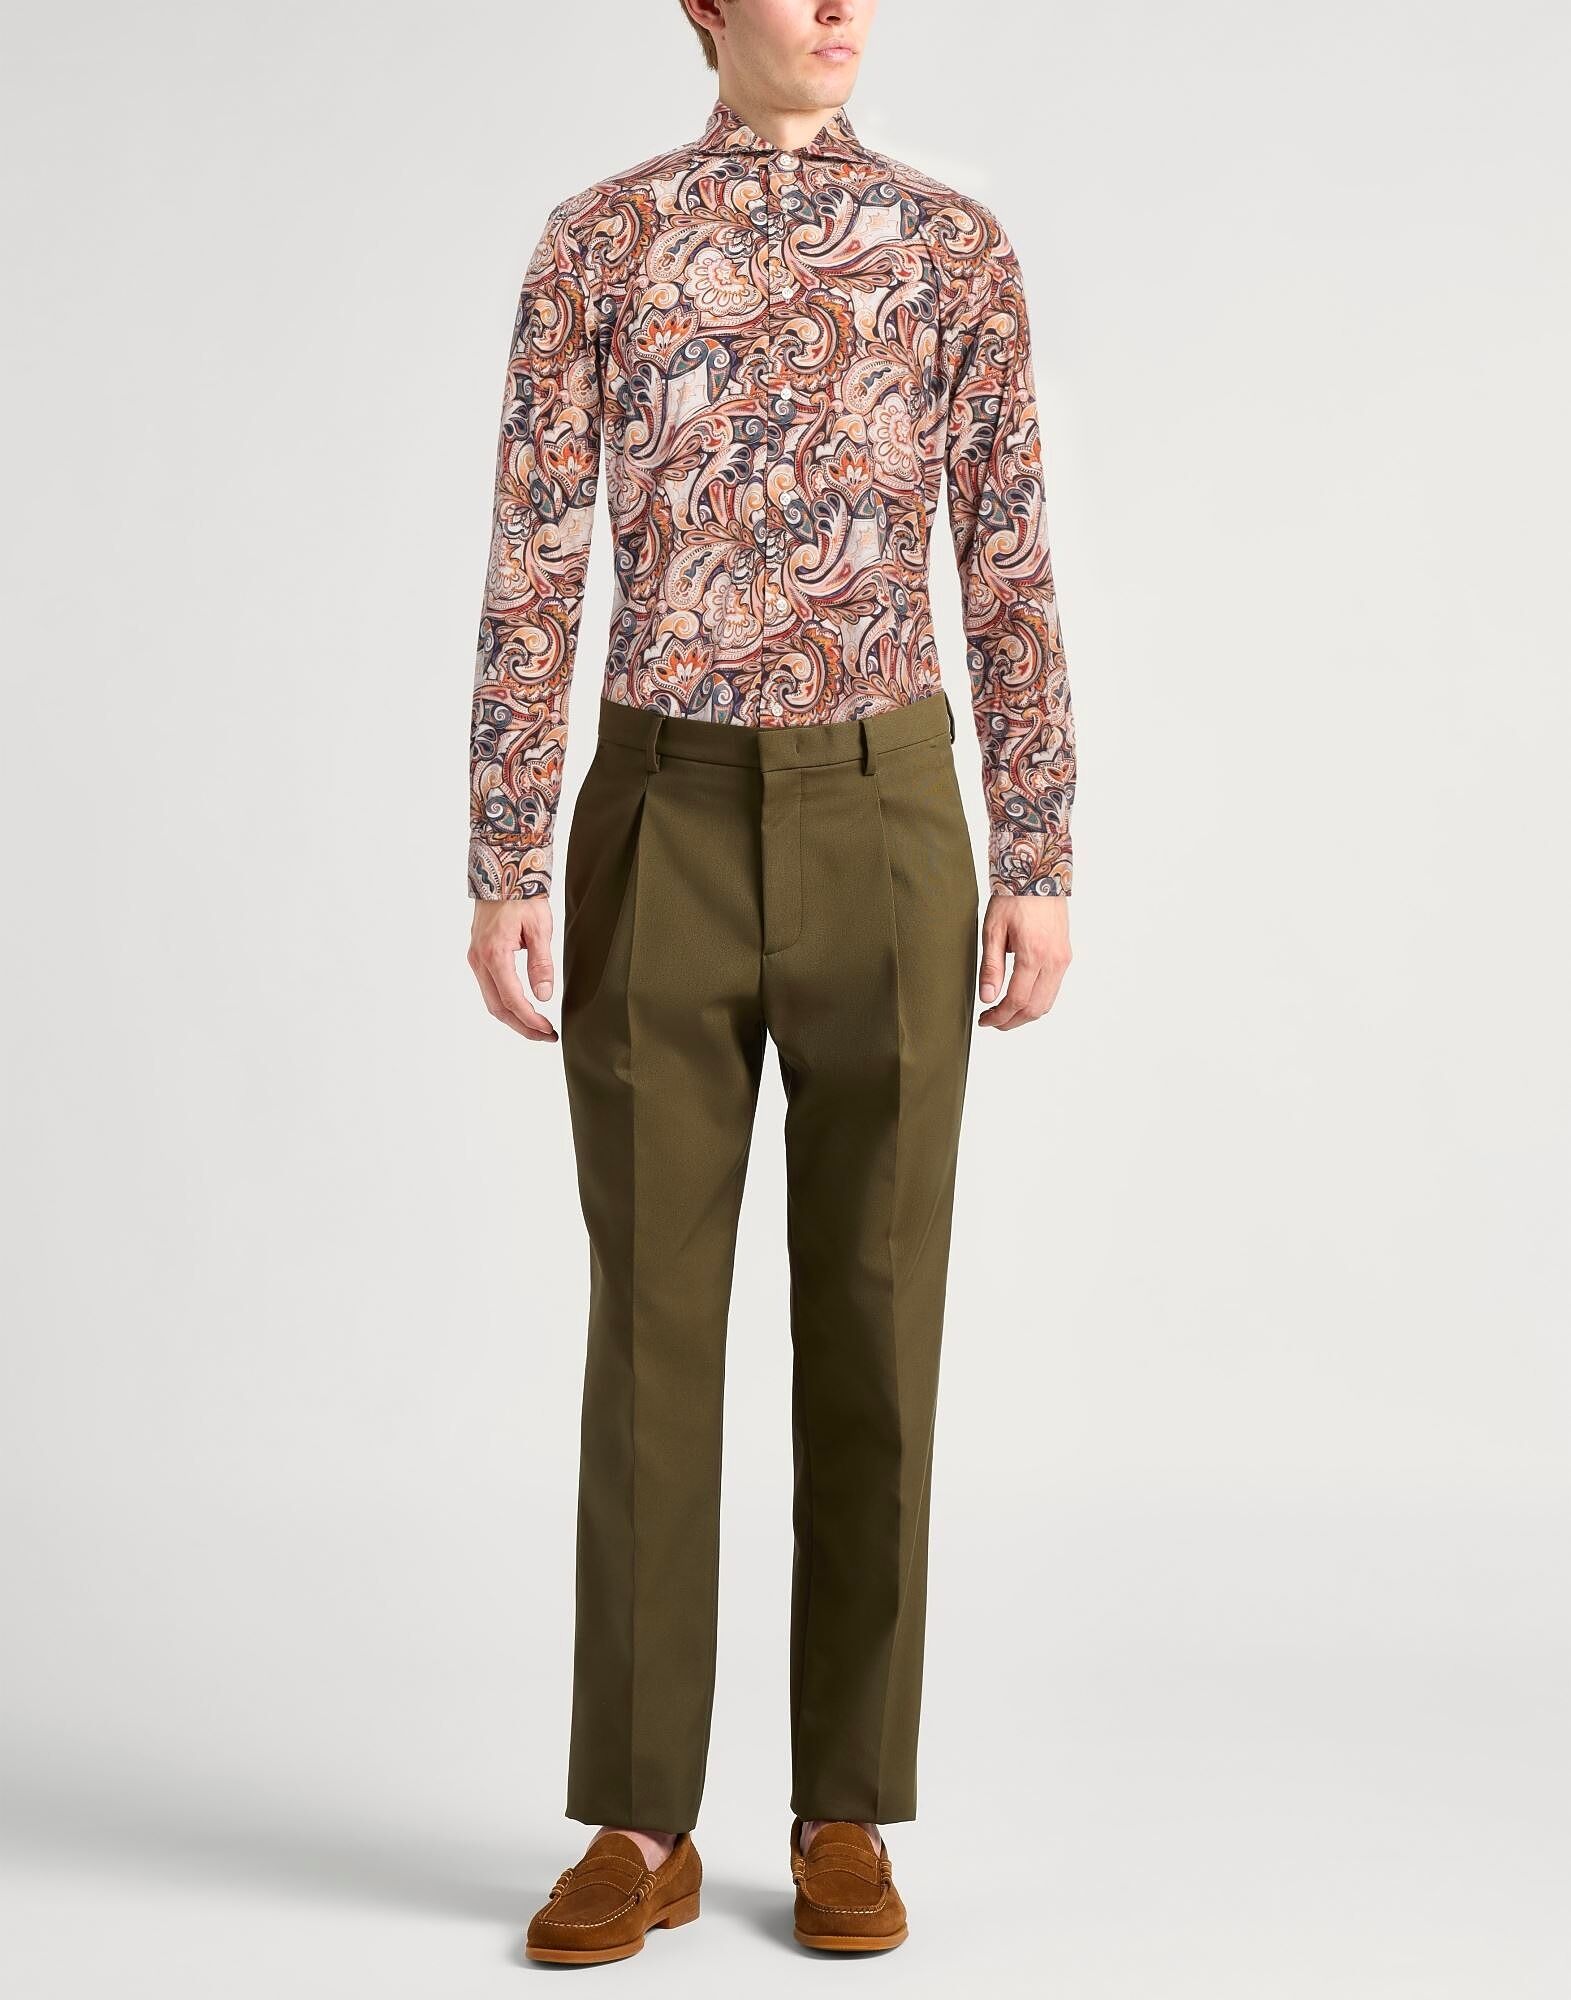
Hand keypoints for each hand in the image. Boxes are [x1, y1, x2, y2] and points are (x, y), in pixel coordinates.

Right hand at [468, 896, 558, 1042]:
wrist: (501, 872)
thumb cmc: (522, 895)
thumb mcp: (539, 928)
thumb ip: (541, 964)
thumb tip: (544, 996)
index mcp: (494, 954)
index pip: (512, 999)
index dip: (530, 1020)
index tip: (548, 1030)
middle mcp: (479, 959)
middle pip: (498, 1007)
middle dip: (522, 1026)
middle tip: (546, 1036)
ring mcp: (475, 958)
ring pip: (491, 1000)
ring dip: (513, 1017)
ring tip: (537, 1027)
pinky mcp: (478, 955)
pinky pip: (489, 988)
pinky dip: (505, 1003)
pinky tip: (522, 1007)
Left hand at [977, 893, 1070, 1029]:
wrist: (1039, 875)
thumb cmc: (1013, 898)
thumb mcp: (993, 931)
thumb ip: (991, 966)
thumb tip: (987, 997)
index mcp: (1033, 954)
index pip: (1017, 1000)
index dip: (999, 1016)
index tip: (985, 1020)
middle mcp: (1053, 961)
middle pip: (1035, 1008)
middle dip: (1012, 1021)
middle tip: (992, 1021)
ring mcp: (1062, 959)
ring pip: (1047, 1002)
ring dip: (1025, 1014)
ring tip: (1004, 1013)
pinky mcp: (1065, 956)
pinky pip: (1053, 989)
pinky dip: (1037, 1000)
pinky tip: (1021, 998)